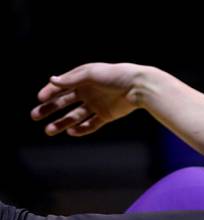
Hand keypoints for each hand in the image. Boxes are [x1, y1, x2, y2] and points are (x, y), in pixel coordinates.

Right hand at [30, 62, 145, 136]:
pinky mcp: (106, 115)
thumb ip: (71, 79)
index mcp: (82, 79)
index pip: (61, 87)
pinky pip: (91, 124)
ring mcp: (96, 105)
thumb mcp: (90, 74)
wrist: (138, 86)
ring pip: (75, 116)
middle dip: (50, 109)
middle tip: (35, 116)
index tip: (39, 99)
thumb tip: (51, 80)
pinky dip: (81, 129)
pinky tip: (71, 132)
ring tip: (49, 130)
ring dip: (62, 123)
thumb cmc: (114, 75)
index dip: (49, 92)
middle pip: (64, 103)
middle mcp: (87, 92)